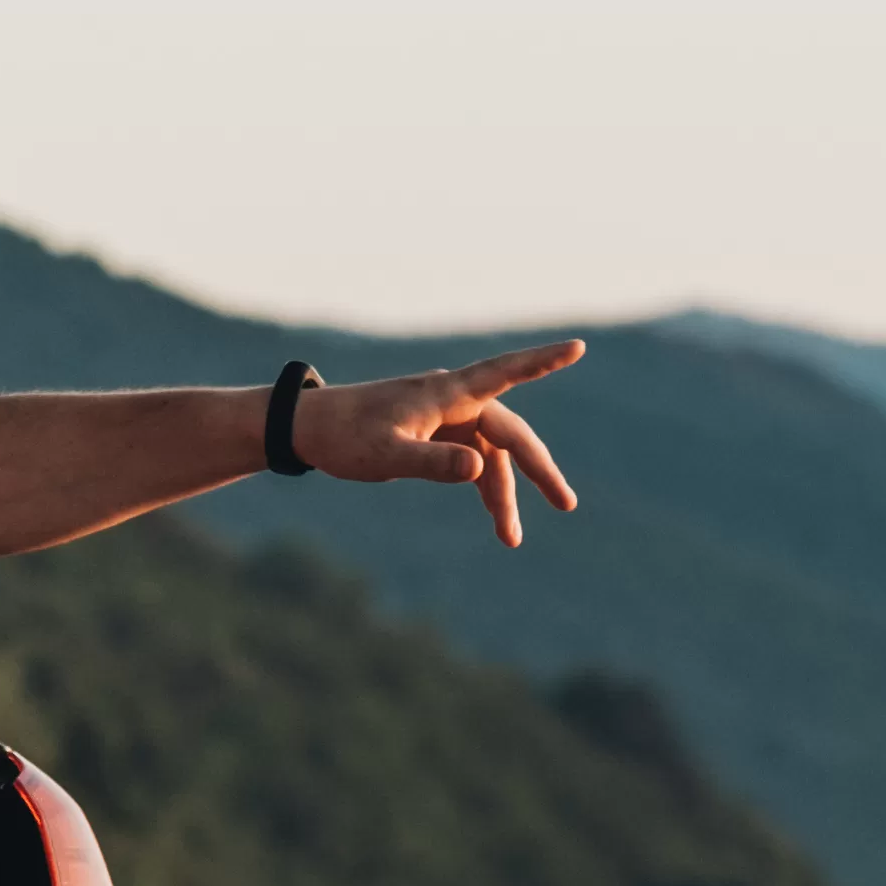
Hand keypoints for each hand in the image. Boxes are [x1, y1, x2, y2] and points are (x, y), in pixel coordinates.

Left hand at [295, 339, 588, 549]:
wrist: (308, 430)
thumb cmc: (343, 437)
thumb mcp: (385, 456)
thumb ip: (432, 463)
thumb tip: (478, 469)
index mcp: (446, 394)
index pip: (504, 373)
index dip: (543, 362)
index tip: (578, 347)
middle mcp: (453, 400)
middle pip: (509, 434)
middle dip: (537, 471)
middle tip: (566, 505)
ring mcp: (446, 417)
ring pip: (492, 454)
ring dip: (503, 494)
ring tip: (510, 539)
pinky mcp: (436, 434)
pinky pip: (473, 460)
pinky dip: (484, 487)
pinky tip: (494, 518)